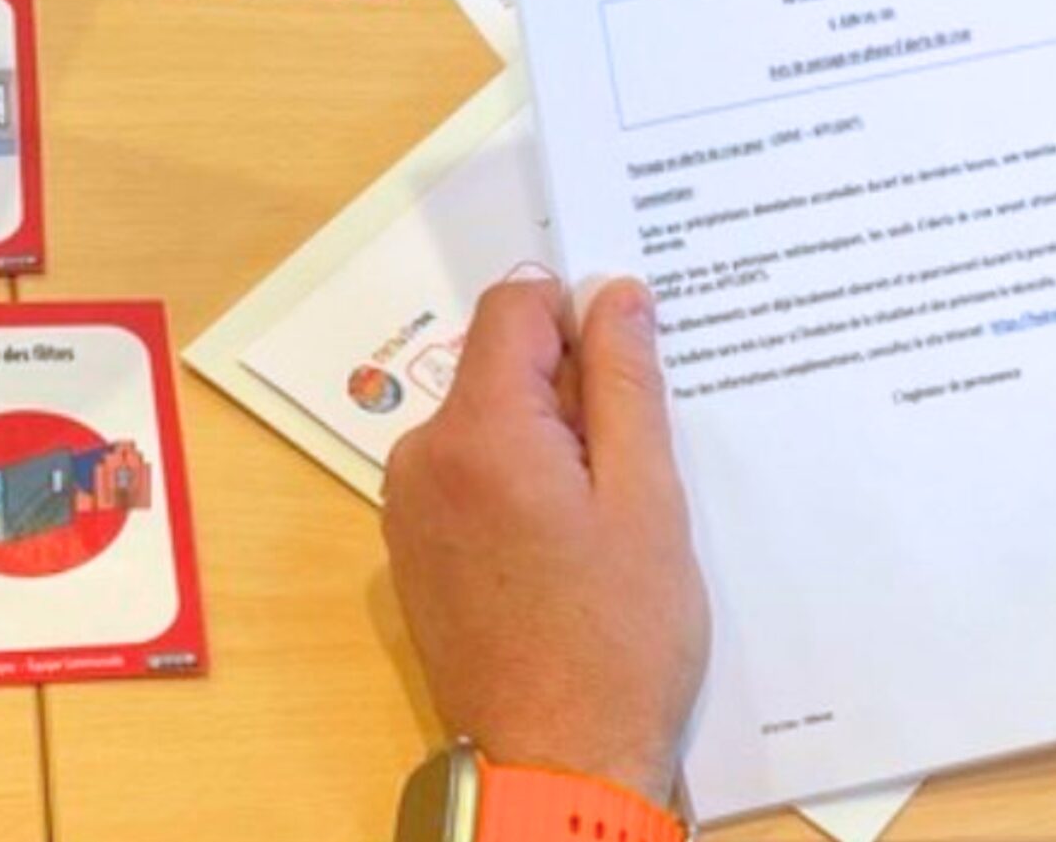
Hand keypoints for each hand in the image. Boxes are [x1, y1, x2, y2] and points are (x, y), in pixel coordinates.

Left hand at [382, 277, 708, 803]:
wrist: (554, 763)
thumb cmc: (615, 640)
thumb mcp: (646, 498)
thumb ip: (625, 382)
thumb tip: (615, 292)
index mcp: (477, 432)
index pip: (513, 308)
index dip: (579, 313)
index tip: (634, 358)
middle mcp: (422, 455)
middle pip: (498, 366)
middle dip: (570, 388)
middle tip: (637, 458)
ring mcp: (409, 504)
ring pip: (487, 421)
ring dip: (549, 440)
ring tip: (609, 514)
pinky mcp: (413, 547)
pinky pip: (469, 475)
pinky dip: (519, 483)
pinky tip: (569, 545)